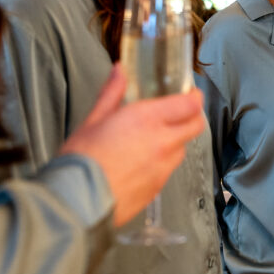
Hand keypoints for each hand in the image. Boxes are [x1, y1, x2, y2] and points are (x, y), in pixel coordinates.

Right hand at [60, 65, 204, 225]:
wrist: (77, 201)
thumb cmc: (82, 161)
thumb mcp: (93, 120)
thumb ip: (112, 93)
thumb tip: (119, 72)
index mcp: (148, 120)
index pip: (191, 104)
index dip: (194, 97)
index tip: (189, 93)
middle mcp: (162, 142)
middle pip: (196, 126)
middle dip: (192, 117)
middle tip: (179, 112)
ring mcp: (163, 167)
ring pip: (183, 148)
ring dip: (176, 141)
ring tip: (154, 139)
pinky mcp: (158, 188)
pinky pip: (169, 170)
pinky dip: (162, 163)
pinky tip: (142, 162)